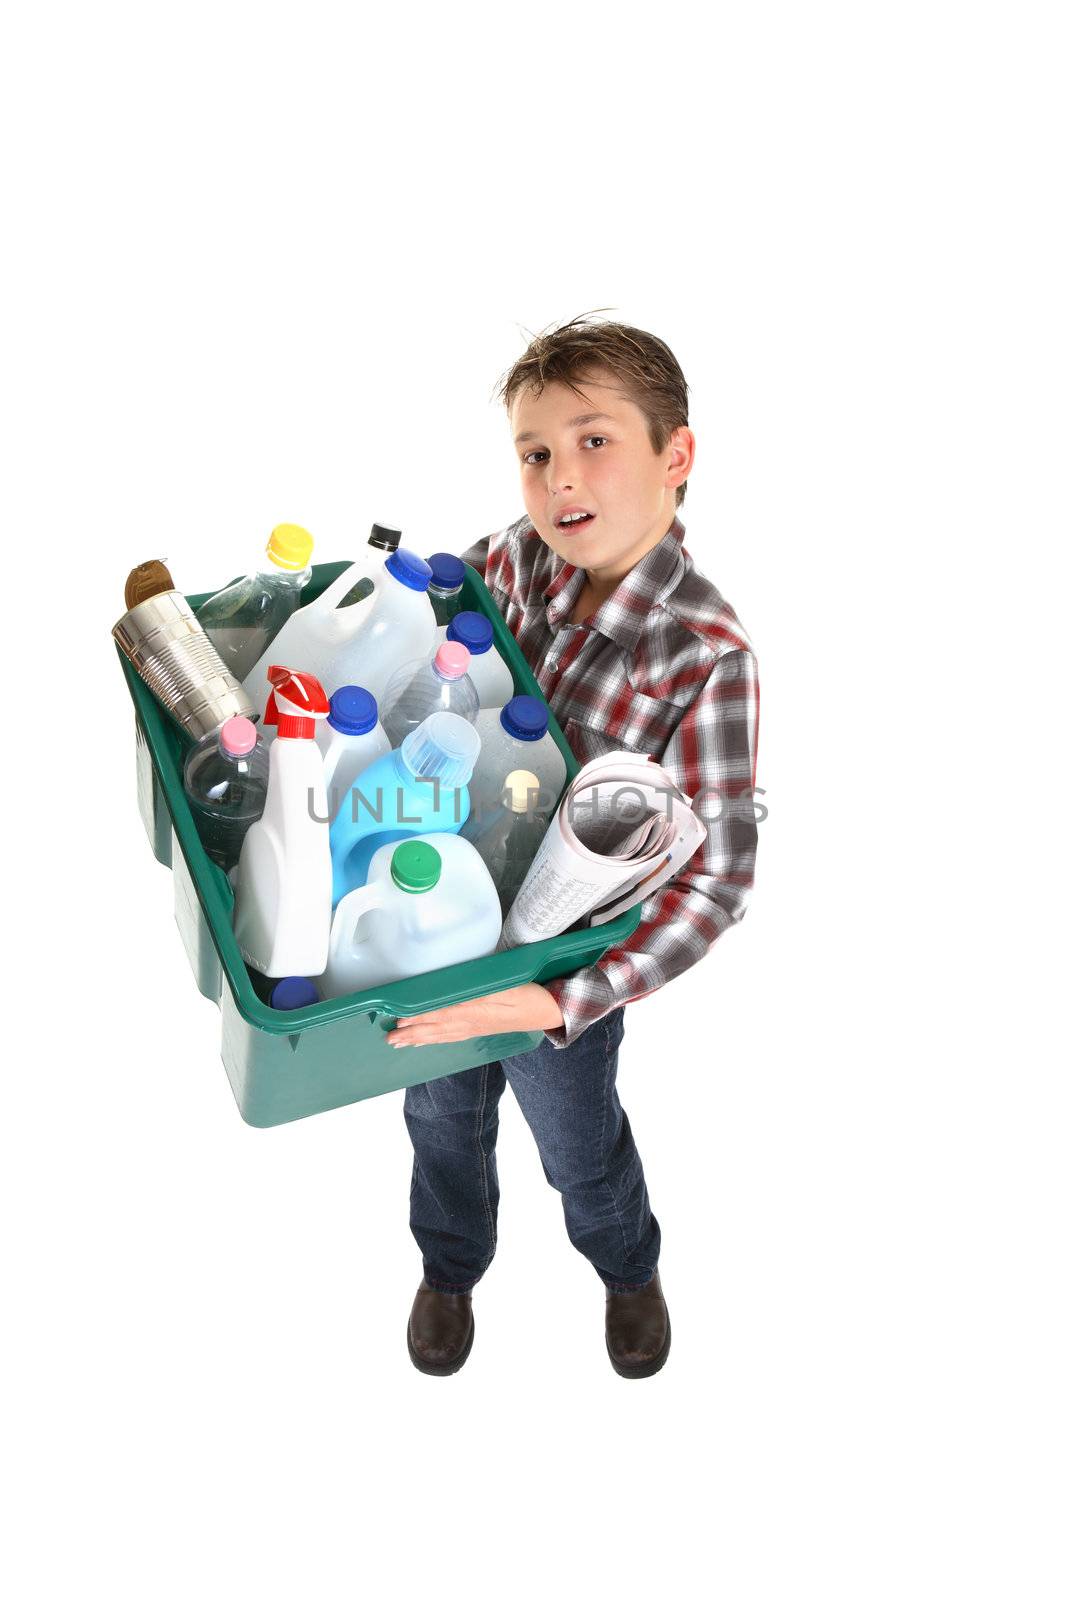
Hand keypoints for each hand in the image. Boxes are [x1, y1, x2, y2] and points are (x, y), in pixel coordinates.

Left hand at [386, 982, 563, 1046]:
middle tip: (389, 1039)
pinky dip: (436, 1039)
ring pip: (441, 1035)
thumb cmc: (530, 995)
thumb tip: (455, 993)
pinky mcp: (480, 1029)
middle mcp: (472, 1022)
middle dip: (411, 1033)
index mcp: (476, 1010)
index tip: (399, 1019)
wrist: (550, 1010)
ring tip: (400, 1043)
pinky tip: (427, 1041)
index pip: (440, 1014)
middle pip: (436, 1028)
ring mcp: (475, 1027)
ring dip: (419, 1039)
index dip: (419, 1017)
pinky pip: (452, 1037)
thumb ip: (482, 991)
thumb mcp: (507, 988)